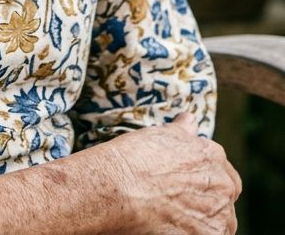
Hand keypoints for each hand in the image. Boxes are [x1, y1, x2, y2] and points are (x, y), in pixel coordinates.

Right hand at [102, 113, 240, 234]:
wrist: (120, 187)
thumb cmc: (135, 158)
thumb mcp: (161, 134)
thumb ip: (182, 129)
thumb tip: (189, 120)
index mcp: (213, 156)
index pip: (224, 173)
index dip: (206, 182)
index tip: (189, 187)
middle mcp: (222, 184)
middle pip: (224, 199)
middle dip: (209, 203)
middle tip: (180, 205)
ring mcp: (219, 214)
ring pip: (222, 224)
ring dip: (205, 222)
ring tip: (177, 219)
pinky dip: (198, 234)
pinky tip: (177, 230)